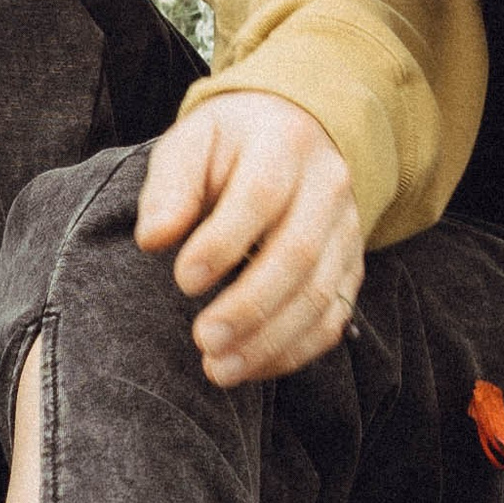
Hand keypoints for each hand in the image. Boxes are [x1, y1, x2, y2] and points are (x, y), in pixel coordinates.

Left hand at [138, 92, 363, 387]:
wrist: (288, 134)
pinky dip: (293, 352)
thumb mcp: (191, 143)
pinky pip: (332, 318)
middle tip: (203, 340)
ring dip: (269, 340)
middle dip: (249, 305)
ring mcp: (346, 230)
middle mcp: (327, 186)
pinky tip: (250, 367)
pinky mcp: (350, 267)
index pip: (260, 195)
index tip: (183, 280)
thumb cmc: (227, 146)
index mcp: (284, 143)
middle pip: (297, 253)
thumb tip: (153, 238)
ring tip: (219, 368)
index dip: (224, 243)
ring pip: (319, 295)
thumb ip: (170, 187)